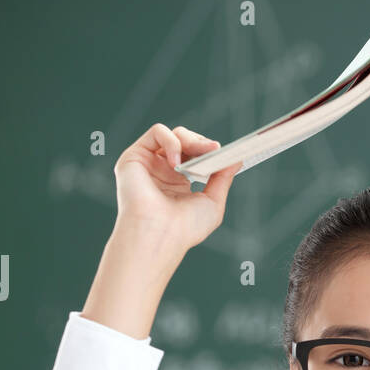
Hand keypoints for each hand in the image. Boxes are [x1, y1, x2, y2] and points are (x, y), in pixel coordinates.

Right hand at [113, 122, 241, 259]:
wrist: (160, 236)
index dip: (210, 152)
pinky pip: (156, 133)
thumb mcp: (213, 202)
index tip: (225, 153)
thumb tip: (235, 159)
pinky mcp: (134, 157)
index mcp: (178, 183)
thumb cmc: (184, 228)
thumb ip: (223, 178)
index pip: (196, 156)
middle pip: (185, 142)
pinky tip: (176, 160)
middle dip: (203, 143)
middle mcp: (162, 172)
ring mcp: (148, 164)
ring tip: (199, 155)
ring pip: (173, 135)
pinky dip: (171, 140)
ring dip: (191, 140)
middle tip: (215, 150)